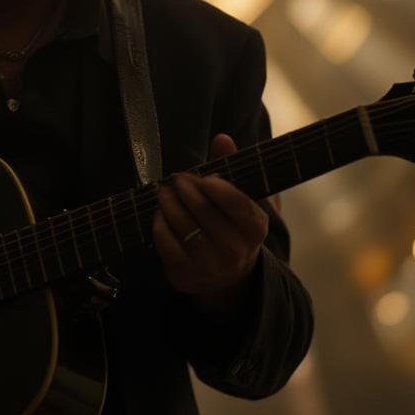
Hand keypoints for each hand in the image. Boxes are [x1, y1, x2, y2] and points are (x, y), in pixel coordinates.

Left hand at [153, 134, 268, 307]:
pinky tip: (160, 214)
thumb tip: (222, 138)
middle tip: (176, 178)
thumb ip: (230, 168)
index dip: (216, 186)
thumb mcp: (240, 201)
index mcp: (255, 228)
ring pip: (182, 224)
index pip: (236, 203)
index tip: (203, 176)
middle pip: (203, 210)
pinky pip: (165, 241)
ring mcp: (209, 265)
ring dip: (168, 202)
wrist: (226, 276)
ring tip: (163, 191)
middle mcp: (235, 250)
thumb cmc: (231, 227)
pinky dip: (159, 223)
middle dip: (185, 189)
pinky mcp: (184, 274)